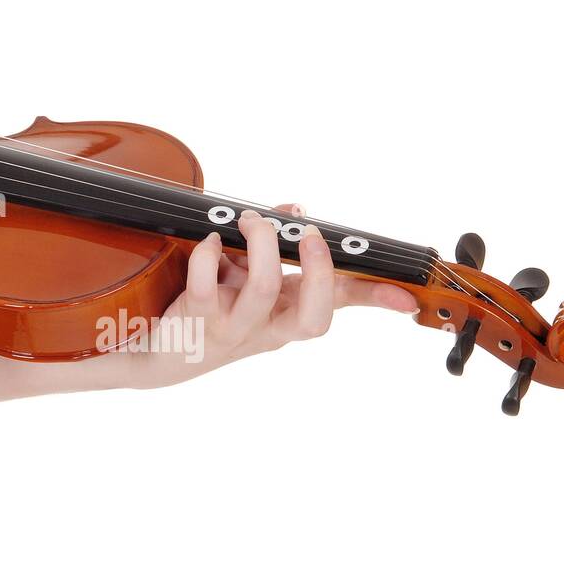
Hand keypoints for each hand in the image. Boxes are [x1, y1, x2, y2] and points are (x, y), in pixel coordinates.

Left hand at [120, 204, 417, 387]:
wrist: (156, 352)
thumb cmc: (207, 307)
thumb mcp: (248, 277)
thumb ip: (276, 246)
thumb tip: (296, 212)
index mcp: (288, 313)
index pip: (341, 304)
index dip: (376, 298)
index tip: (407, 295)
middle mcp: (268, 328)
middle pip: (314, 316)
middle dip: (319, 268)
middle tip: (312, 235)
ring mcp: (234, 328)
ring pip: (265, 289)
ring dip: (264, 243)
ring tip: (252, 221)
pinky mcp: (197, 322)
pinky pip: (208, 286)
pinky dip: (209, 254)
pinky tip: (208, 241)